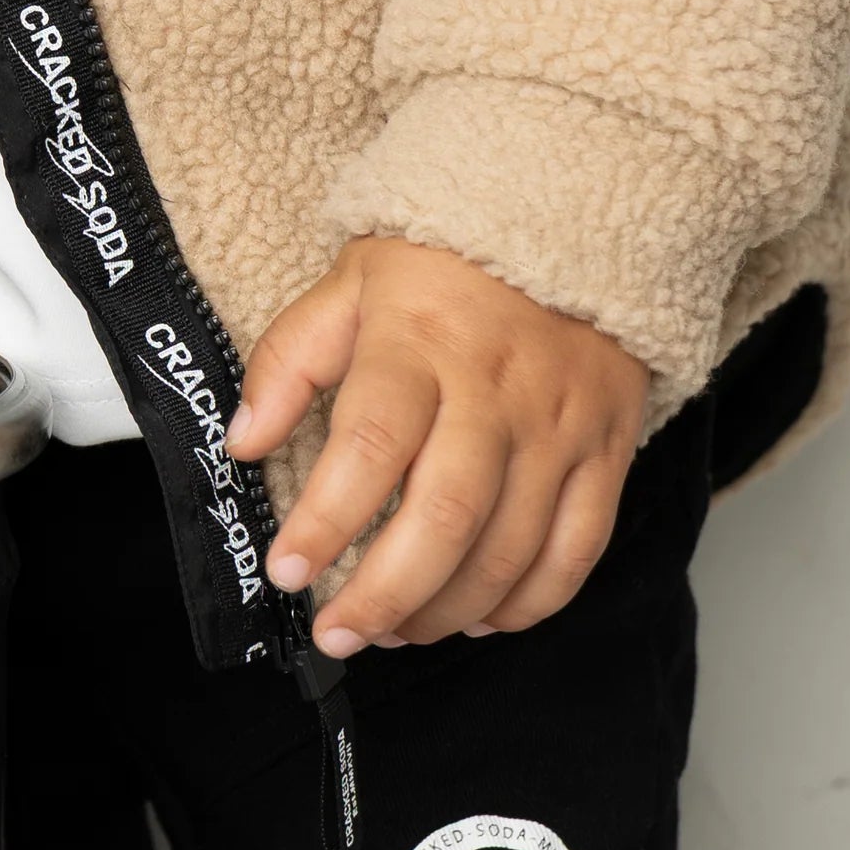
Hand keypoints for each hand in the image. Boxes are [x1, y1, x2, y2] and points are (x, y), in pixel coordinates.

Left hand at [227, 237, 647, 654]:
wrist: (572, 216)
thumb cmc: (446, 263)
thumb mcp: (350, 284)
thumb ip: (290, 363)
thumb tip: (242, 440)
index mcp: (422, 344)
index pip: (371, 445)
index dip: (325, 521)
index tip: (287, 571)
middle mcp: (496, 393)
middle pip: (445, 515)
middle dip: (385, 593)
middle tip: (338, 633)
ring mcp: (559, 427)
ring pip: (510, 548)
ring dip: (445, 610)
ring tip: (394, 631)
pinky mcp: (607, 450)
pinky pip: (578, 549)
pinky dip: (529, 603)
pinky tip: (479, 618)